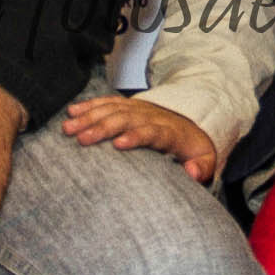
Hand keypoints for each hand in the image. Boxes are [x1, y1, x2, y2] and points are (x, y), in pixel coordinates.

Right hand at [58, 93, 221, 182]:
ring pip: (112, 109)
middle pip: (125, 118)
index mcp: (169, 132)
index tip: (119, 144)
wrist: (192, 122)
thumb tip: (191, 172)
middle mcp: (151, 116)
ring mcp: (138, 109)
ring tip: (68, 127)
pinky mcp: (129, 106)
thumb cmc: (194, 147)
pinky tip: (72, 111)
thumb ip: (201, 168)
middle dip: (102, 127)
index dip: (136, 135)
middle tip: (81, 138)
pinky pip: (108, 102)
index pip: (152, 131)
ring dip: (89, 116)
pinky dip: (90, 105)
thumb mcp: (206, 159)